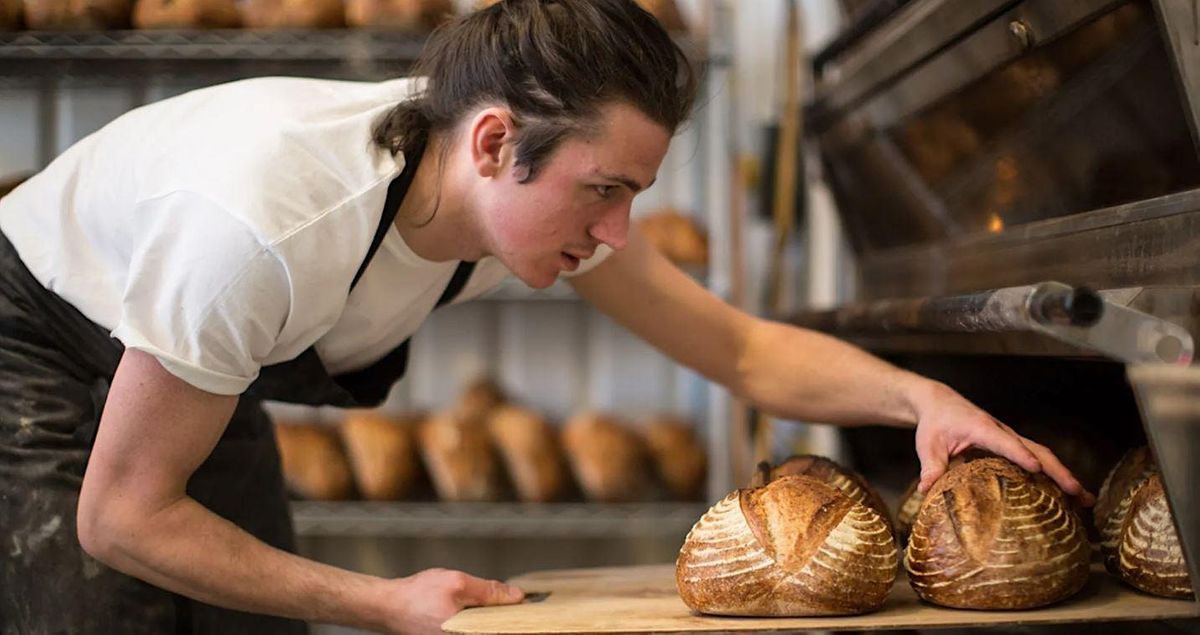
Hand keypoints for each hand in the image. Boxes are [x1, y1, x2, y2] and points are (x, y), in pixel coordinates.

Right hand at [378, 568, 523, 633]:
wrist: (388, 605)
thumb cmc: (417, 596)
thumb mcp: (458, 584)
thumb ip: (489, 591)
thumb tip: (517, 596)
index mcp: (467, 634)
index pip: (502, 629)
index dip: (515, 619)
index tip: (524, 607)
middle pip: (493, 629)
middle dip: (501, 617)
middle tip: (508, 601)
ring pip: (483, 628)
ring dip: (489, 617)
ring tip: (487, 602)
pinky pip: (472, 629)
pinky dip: (477, 620)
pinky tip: (476, 607)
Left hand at [910, 380, 1094, 505]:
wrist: (939, 403)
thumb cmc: (935, 422)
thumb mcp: (928, 444)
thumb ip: (931, 466)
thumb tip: (927, 489)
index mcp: (982, 428)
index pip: (1005, 442)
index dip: (1020, 455)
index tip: (1035, 468)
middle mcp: (1002, 432)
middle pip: (1036, 450)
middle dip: (1057, 471)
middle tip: (1076, 492)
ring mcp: (1010, 438)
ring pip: (1042, 454)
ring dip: (1063, 474)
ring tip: (1083, 498)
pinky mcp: (1011, 444)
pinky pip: (1037, 457)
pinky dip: (1053, 474)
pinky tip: (1065, 494)